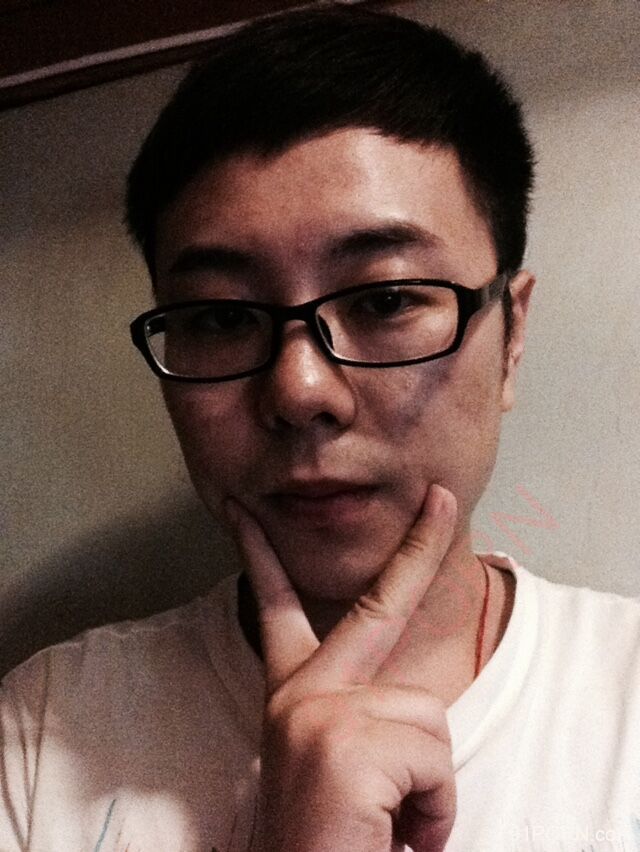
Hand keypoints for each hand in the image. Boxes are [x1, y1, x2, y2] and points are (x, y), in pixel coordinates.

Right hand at [226, 484, 457, 851]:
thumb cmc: (329, 838)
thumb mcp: (335, 764)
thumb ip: (361, 716)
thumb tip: (413, 710)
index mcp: (294, 696)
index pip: (276, 608)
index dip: (261, 556)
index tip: (244, 512)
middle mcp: (300, 694)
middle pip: (377, 603)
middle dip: (417, 545)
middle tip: (443, 497)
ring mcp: (319, 712)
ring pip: (428, 717)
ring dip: (429, 786)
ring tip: (394, 823)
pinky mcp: (344, 742)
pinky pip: (433, 758)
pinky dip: (434, 811)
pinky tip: (396, 836)